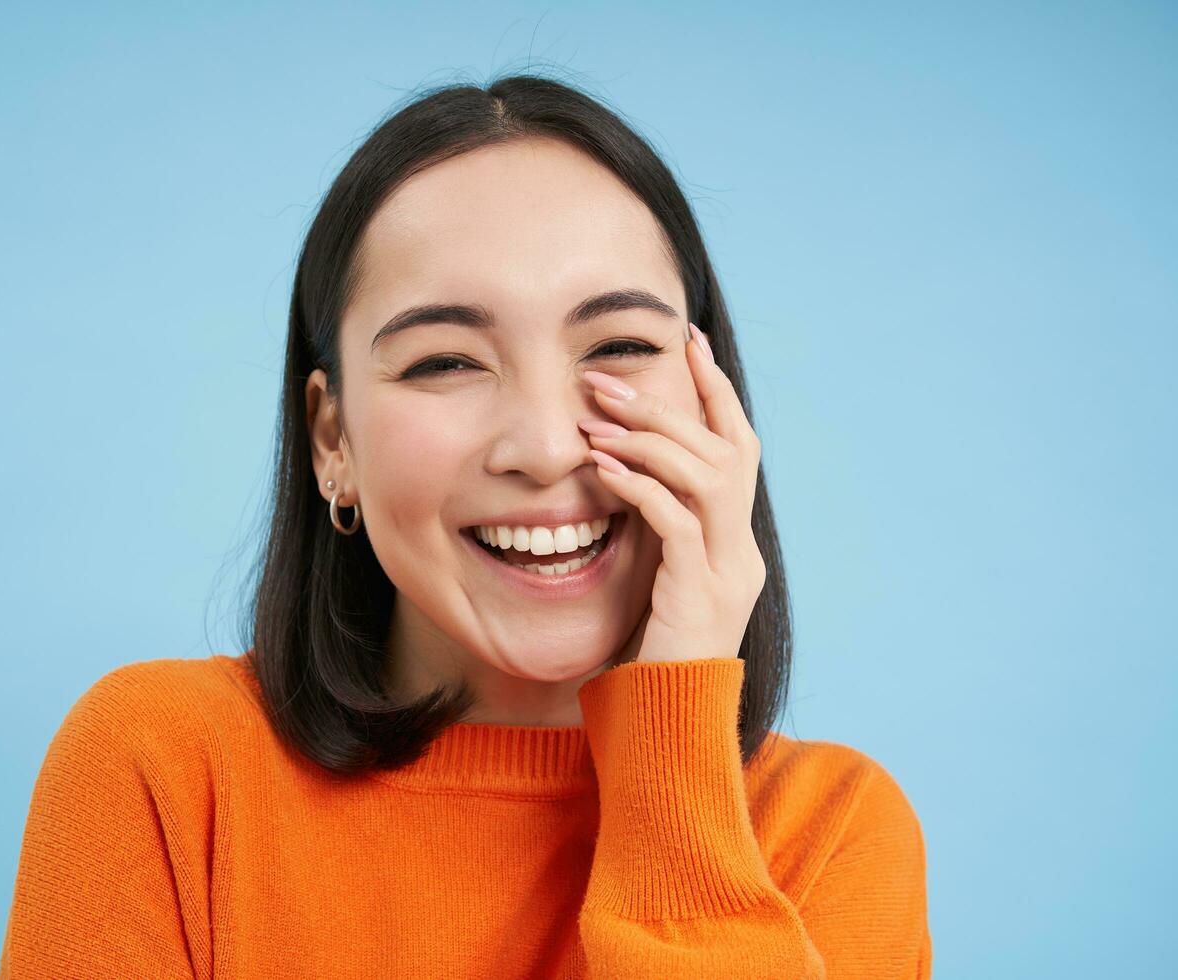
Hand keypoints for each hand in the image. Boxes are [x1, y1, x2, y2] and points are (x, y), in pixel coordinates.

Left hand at [577, 322, 765, 663]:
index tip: (687, 341)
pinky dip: (641, 489)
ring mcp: (727, 575)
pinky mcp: (700, 598)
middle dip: (668, 406)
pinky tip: (602, 471)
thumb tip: (618, 471)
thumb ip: (653, 530)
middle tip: (606, 379)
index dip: (716, 392)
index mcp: (735, 543)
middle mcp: (741, 553)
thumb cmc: (648, 657)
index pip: (739, 448)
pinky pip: (677, 525)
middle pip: (725, 453)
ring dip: (650, 441)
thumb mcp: (653, 581)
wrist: (665, 729)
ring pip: (709, 480)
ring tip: (594, 421)